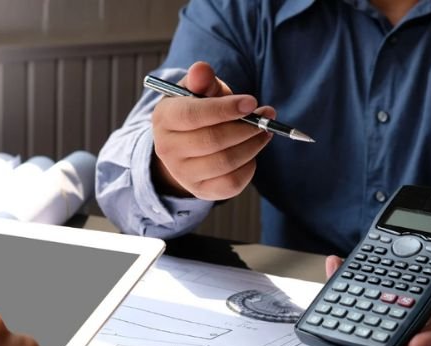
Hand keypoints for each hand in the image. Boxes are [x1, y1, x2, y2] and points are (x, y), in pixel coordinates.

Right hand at [151, 61, 275, 199]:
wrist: (187, 144)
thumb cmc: (198, 111)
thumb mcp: (198, 91)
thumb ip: (202, 79)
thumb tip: (202, 70)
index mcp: (164, 118)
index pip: (193, 115)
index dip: (225, 109)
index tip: (252, 102)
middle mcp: (167, 149)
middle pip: (212, 140)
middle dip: (246, 128)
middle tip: (266, 117)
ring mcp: (183, 173)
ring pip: (225, 162)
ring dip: (252, 145)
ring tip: (264, 132)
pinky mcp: (201, 190)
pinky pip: (231, 183)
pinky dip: (249, 167)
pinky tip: (251, 152)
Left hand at [325, 239, 430, 345]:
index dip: (428, 342)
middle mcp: (425, 311)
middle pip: (403, 341)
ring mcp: (402, 302)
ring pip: (378, 322)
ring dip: (357, 326)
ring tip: (338, 325)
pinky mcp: (384, 288)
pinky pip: (365, 293)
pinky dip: (349, 283)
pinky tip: (335, 271)